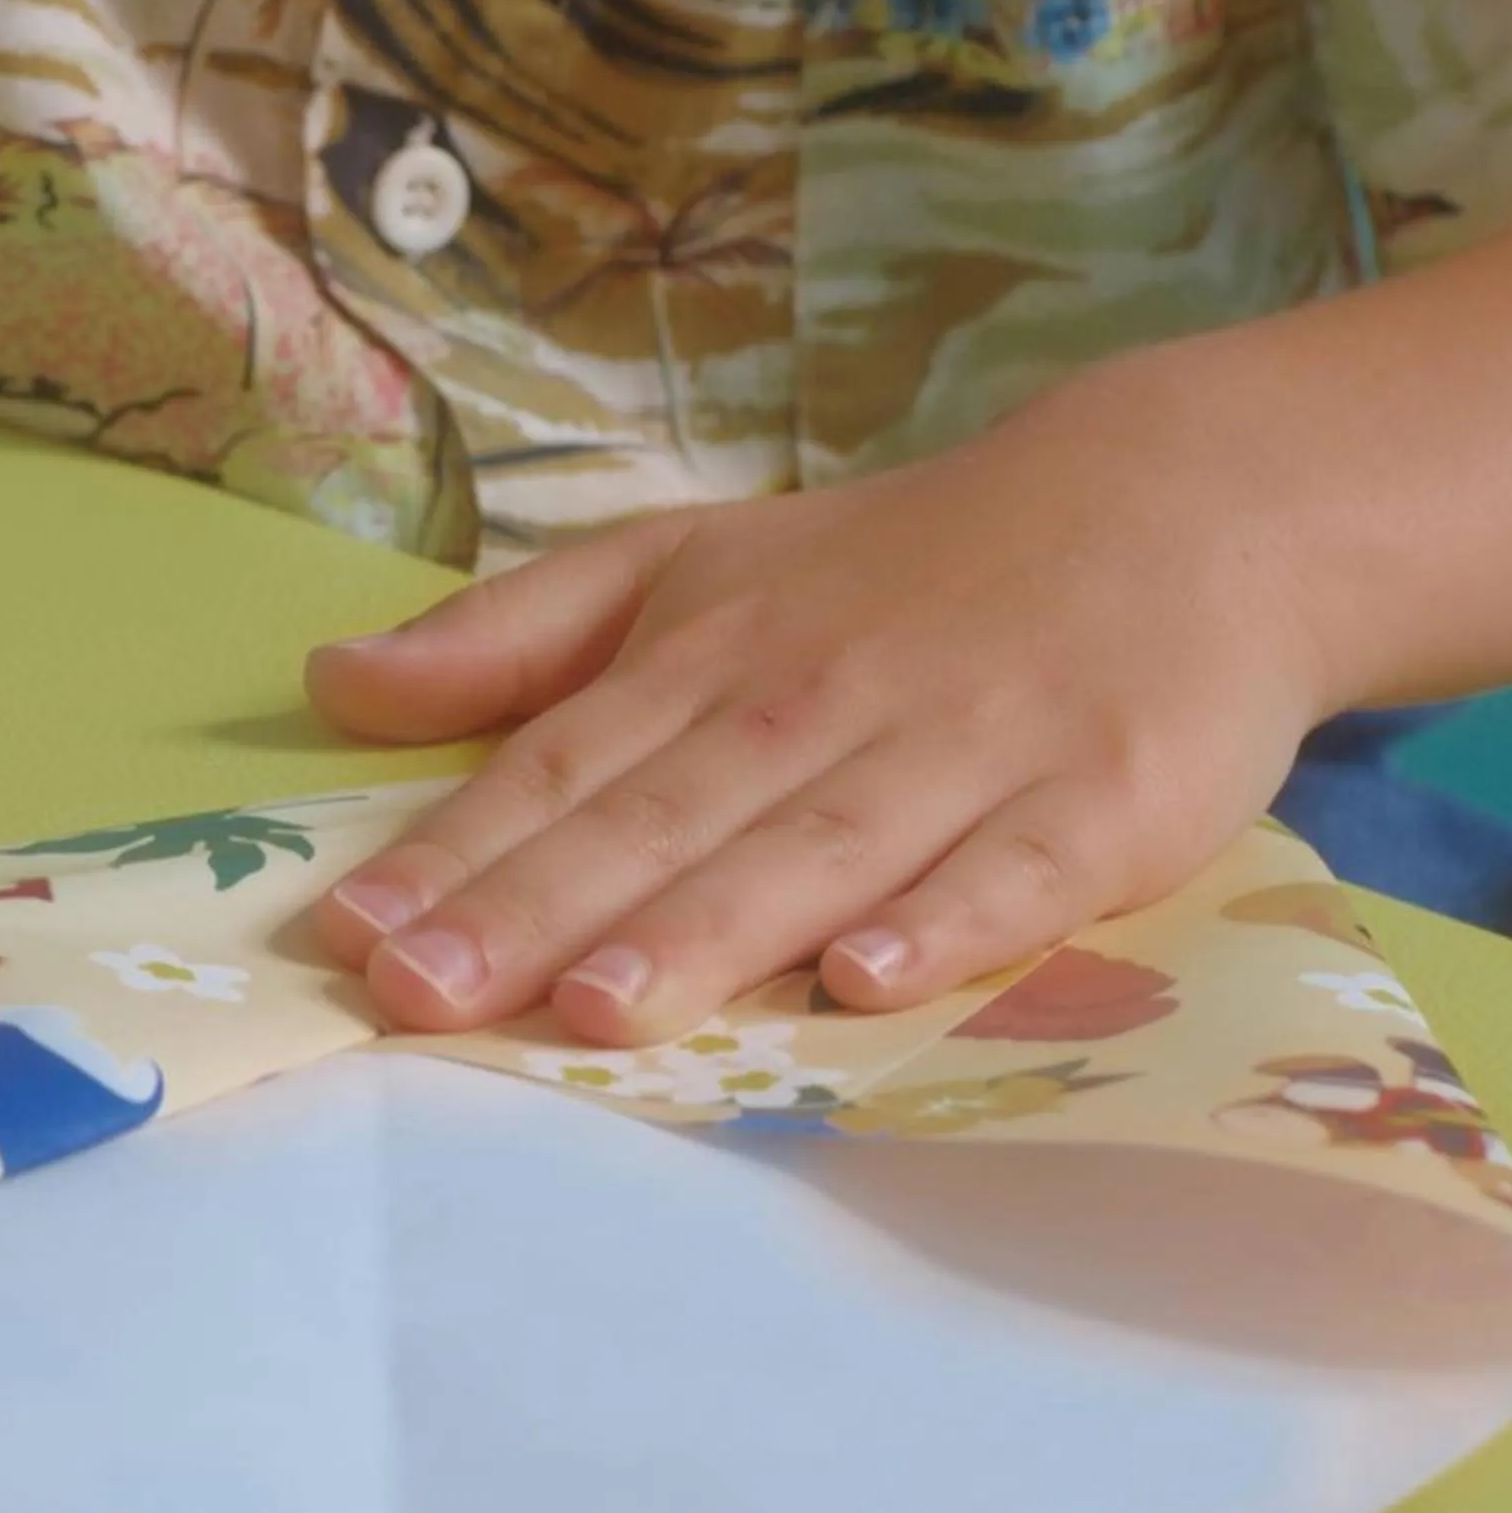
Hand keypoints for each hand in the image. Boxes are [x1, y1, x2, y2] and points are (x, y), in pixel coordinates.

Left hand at [304, 368, 1336, 1044]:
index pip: (562, 762)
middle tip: (423, 995)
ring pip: (813, 847)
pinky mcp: (1101, 798)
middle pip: (661, 817)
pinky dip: (944, 922)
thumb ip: (515, 638)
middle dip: (536, 910)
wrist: (1177, 505)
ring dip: (706, 928)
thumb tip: (334, 686)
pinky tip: (866, 981)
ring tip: (598, 1007)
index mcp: (710, 651)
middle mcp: (817, 698)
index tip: (354, 931)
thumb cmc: (894, 570)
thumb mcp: (689, 566)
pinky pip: (1015, 871)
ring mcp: (962, 748)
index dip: (456, 848)